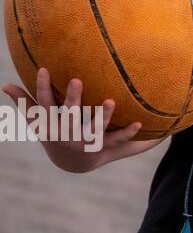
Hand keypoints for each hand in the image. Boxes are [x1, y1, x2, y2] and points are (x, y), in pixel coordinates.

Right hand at [1, 67, 161, 172]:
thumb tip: (4, 85)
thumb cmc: (57, 133)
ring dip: (101, 116)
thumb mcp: (40, 121)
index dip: (41, 88)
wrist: (75, 163)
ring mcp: (85, 142)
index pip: (44, 104)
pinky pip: (116, 141)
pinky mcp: (102, 148)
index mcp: (52, 124)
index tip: (43, 69)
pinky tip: (139, 124)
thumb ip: (25, 103)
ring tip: (110, 101)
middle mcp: (67, 134)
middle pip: (68, 116)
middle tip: (77, 80)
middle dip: (72, 99)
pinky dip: (127, 133)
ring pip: (93, 129)